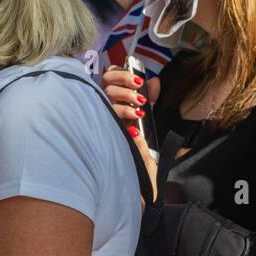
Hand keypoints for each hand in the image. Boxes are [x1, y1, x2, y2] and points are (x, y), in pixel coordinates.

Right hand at [101, 65, 158, 197]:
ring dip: (123, 98)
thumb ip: (149, 99)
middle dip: (123, 82)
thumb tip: (155, 82)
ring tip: (138, 110)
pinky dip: (120, 117)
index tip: (138, 80)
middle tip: (139, 92)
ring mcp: (102, 118)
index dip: (121, 74)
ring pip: (106, 96)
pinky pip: (106, 116)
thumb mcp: (146, 122)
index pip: (110, 77)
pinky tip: (132, 125)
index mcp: (114, 101)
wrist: (137, 181)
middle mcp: (104, 107)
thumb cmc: (138, 151)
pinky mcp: (100, 130)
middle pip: (106, 82)